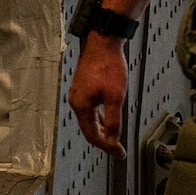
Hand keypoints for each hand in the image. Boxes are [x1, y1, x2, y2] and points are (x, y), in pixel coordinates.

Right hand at [69, 34, 128, 156]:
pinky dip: (98, 117)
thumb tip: (112, 139)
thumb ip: (113, 120)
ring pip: (89, 119)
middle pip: (88, 129)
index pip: (92, 135)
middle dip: (104, 140)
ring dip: (101, 129)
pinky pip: (89, 109)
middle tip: (118, 149)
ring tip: (114, 137)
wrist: (102, 41)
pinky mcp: (82, 87)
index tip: (120, 153)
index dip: (107, 146)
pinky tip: (107, 117)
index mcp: (81, 106)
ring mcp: (77, 94)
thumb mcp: (115, 96)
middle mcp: (76, 101)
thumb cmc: (109, 66)